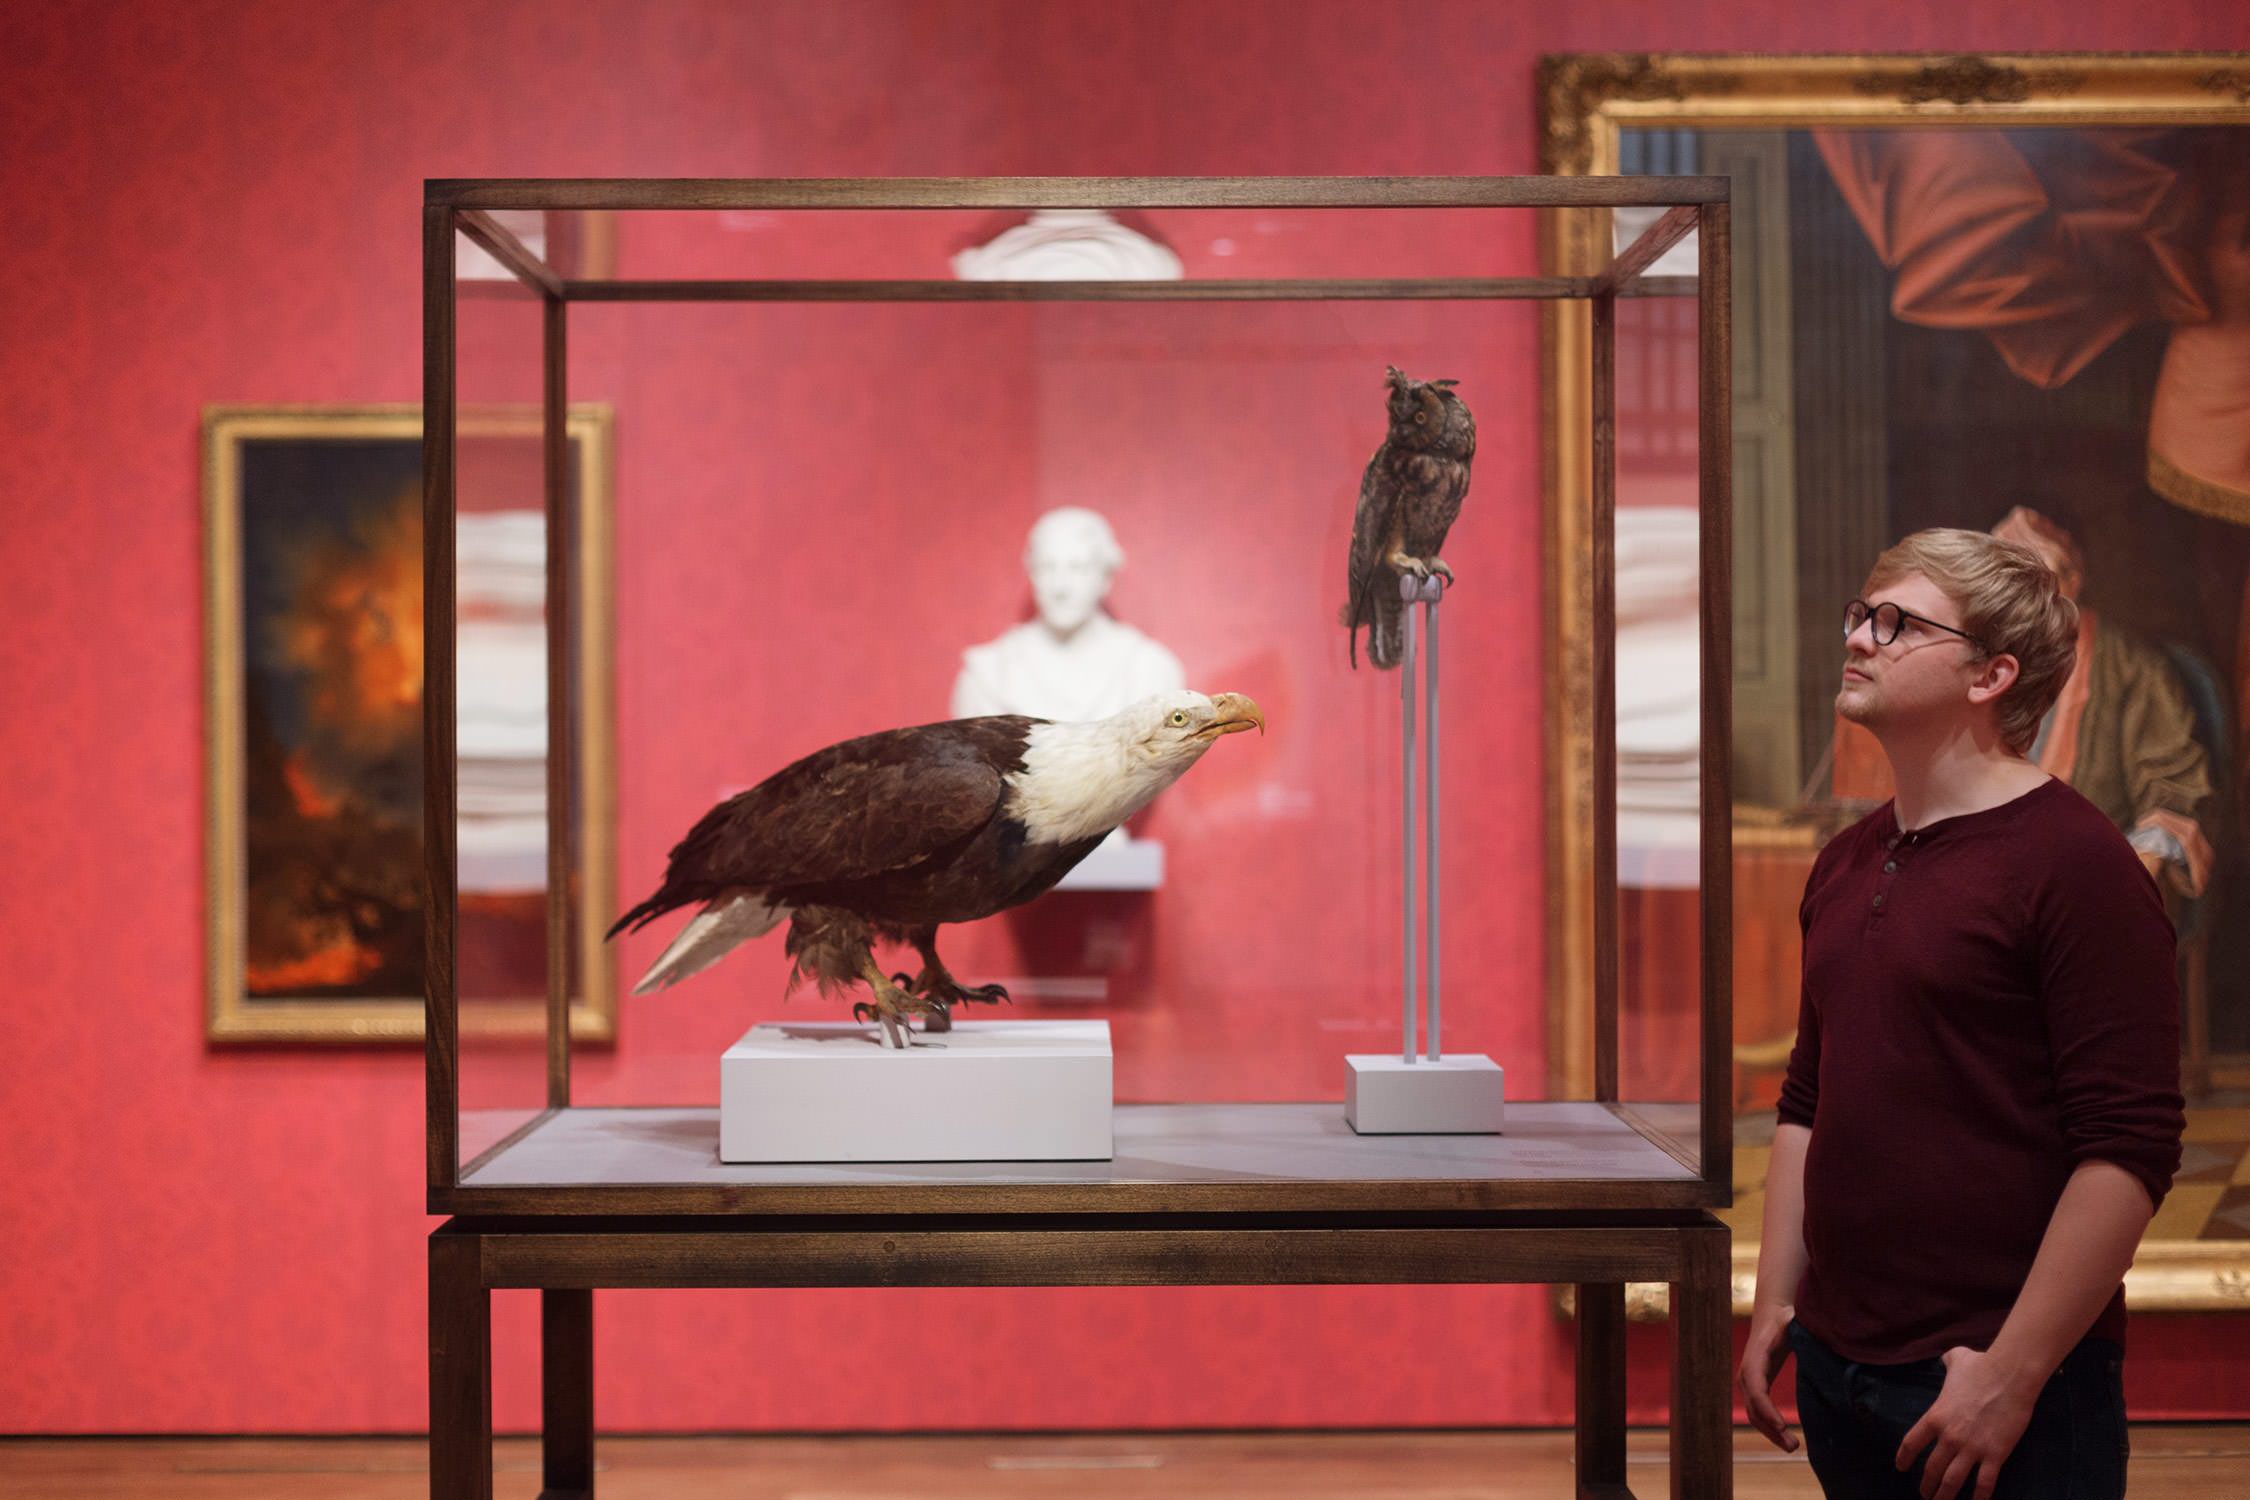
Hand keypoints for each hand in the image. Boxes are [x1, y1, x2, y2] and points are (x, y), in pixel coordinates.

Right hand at [1736, 1305, 1798, 1452]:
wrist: (1772, 1316)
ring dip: (1771, 1433)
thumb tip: (1816, 1326)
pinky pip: (1759, 1412)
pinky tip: (1785, 1437)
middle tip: (1794, 1446)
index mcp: (1756, 1356)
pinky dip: (1770, 1427)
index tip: (1782, 1426)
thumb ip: (1801, 1326)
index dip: (1767, 1409)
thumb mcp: (1793, 1320)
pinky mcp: (1756, 1388)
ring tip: (1793, 1447)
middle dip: (1772, 1429)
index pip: (1757, 1388)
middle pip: (1754, 1407)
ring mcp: (1749, 1382)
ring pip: (1755, 1414)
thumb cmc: (1786, 1318)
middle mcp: (1747, 1372)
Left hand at [1895, 1346, 2038, 1499]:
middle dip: (1926, 1485)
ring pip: (1953, 1481)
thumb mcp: (1956, 1360)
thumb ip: (1946, 1362)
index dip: (1904, 1458)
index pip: (1911, 1443)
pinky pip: (1984, 1483)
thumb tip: (1946, 1358)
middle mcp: (1950, 1437)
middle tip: (1924, 1495)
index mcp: (1935, 1417)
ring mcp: (1972, 1448)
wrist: (2010, 1376)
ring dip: (1945, 1496)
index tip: (1900, 1468)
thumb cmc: (1982, 1366)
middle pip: (1932, 1468)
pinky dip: (1978, 1497)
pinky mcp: (1995, 1455)